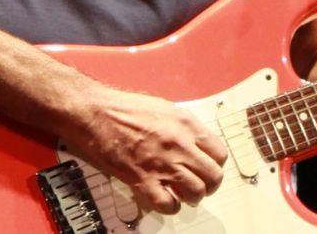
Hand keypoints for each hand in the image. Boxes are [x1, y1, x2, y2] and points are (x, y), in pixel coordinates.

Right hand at [65, 87, 228, 214]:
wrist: (97, 113)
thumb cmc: (124, 108)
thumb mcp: (165, 108)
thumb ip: (184, 126)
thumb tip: (195, 142)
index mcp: (186, 124)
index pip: (219, 152)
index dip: (216, 163)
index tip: (210, 167)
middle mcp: (179, 144)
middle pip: (213, 175)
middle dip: (210, 184)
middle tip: (203, 185)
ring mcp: (162, 164)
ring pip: (196, 192)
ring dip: (194, 197)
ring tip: (187, 195)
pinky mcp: (142, 180)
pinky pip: (167, 204)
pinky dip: (171, 207)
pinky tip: (168, 201)